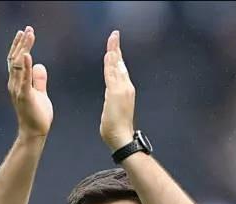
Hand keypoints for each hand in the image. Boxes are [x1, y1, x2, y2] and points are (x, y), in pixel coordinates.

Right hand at [7, 26, 52, 138]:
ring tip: (29, 35)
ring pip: (18, 65)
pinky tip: (28, 55)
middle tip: (28, 29)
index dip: (19, 45)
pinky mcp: (25, 97)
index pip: (15, 60)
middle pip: (15, 59)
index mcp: (17, 82)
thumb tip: (40, 66)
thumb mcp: (40, 94)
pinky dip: (25, 66)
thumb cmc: (37, 116)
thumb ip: (39, 80)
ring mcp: (18, 90)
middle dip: (22, 43)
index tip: (25, 32)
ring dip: (23, 49)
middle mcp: (14, 84)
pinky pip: (24, 79)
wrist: (34, 133)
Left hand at [100, 30, 134, 151]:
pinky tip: (109, 54)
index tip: (113, 44)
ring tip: (113, 38)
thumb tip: (109, 93)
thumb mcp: (112, 109)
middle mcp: (126, 87)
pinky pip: (112, 74)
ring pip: (116, 66)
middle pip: (119, 63)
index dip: (117, 55)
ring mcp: (122, 89)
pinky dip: (111, 63)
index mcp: (125, 90)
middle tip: (114, 34)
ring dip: (114, 51)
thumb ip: (111, 99)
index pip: (119, 69)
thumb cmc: (117, 128)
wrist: (122, 138)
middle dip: (116, 47)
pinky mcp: (116, 93)